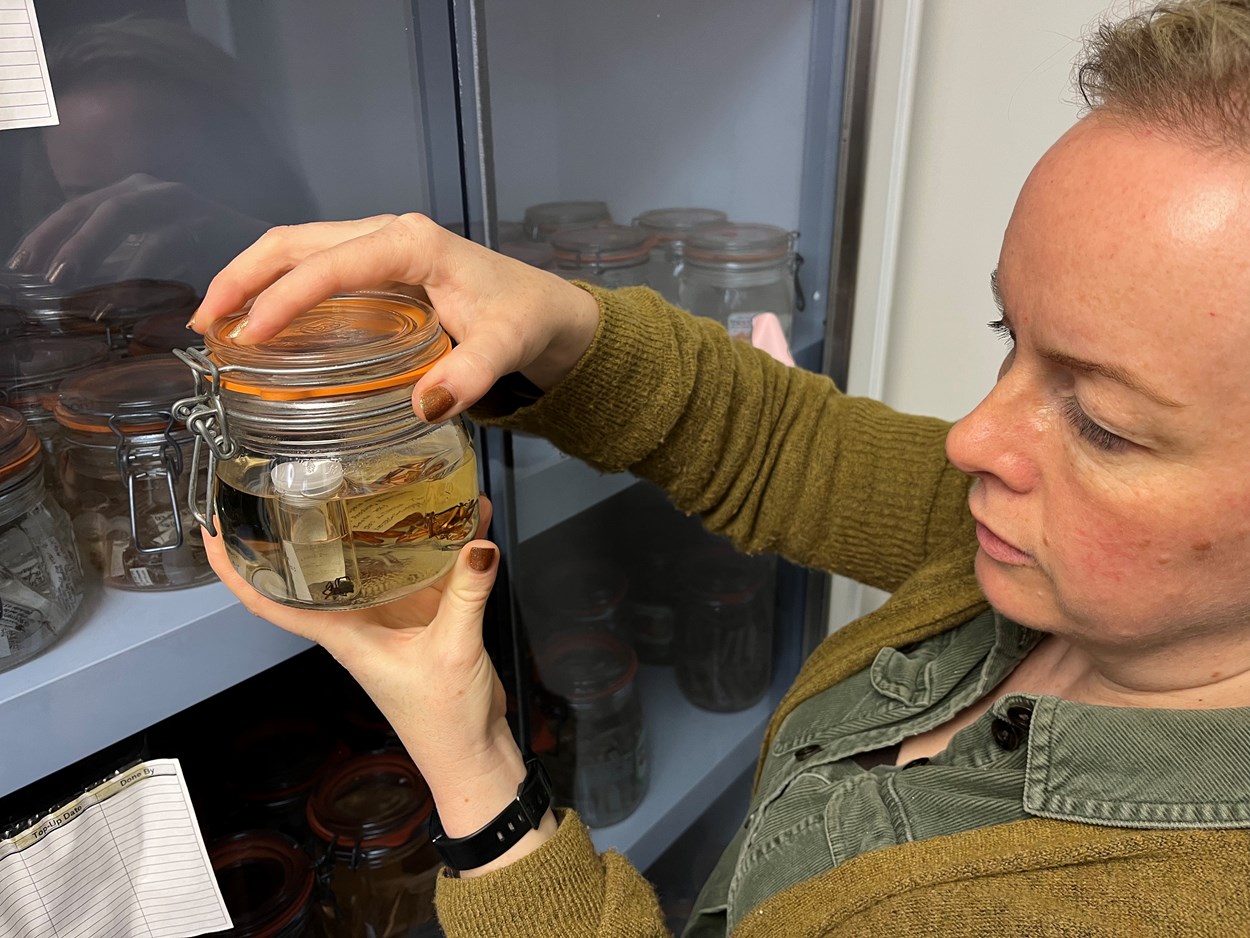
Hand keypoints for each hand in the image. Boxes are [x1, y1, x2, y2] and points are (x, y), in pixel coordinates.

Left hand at [7, 173, 271, 290]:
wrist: (275, 255)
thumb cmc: (213, 259)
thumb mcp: (160, 254)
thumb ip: (126, 261)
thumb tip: (79, 288)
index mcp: (138, 194)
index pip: (79, 208)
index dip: (47, 235)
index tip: (22, 264)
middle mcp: (155, 189)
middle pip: (92, 206)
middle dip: (60, 241)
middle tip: (39, 278)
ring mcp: (179, 200)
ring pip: (118, 215)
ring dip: (87, 248)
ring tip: (64, 282)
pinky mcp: (201, 219)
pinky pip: (157, 243)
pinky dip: (134, 272)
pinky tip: (116, 301)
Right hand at [187, 214, 600, 421]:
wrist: (543, 307)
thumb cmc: (523, 320)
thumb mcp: (505, 347)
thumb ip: (472, 375)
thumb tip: (426, 406)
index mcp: (412, 244)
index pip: (330, 265)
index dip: (283, 298)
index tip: (248, 337)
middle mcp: (387, 233)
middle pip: (295, 243)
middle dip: (242, 278)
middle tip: (203, 326)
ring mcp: (377, 243)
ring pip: (295, 247)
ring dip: (248, 278)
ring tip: (213, 323)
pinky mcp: (374, 261)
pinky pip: (310, 263)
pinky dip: (273, 285)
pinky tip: (254, 321)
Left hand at [201, 495, 551, 867]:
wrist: (471, 752)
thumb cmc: (441, 720)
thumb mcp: (452, 651)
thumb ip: (465, 594)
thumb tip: (477, 544)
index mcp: (344, 633)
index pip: (269, 600)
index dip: (235, 568)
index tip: (213, 530)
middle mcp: (361, 619)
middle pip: (324, 567)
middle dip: (313, 526)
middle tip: (308, 478)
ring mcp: (394, 615)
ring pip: (381, 559)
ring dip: (390, 525)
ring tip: (396, 481)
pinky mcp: (428, 615)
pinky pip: (430, 568)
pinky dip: (447, 545)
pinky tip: (468, 519)